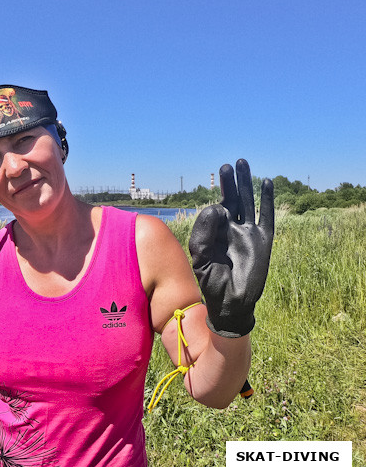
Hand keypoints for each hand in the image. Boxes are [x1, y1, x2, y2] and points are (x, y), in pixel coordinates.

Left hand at [189, 159, 273, 337]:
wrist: (230, 302)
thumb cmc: (211, 281)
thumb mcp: (199, 256)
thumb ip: (203, 232)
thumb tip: (217, 208)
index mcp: (214, 231)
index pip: (215, 209)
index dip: (216, 206)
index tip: (218, 214)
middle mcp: (232, 228)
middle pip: (232, 199)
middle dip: (230, 182)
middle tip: (228, 165)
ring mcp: (248, 232)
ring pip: (248, 202)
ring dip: (246, 183)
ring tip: (242, 163)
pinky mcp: (263, 240)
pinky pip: (266, 216)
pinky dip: (267, 200)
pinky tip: (266, 182)